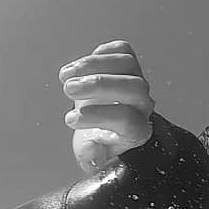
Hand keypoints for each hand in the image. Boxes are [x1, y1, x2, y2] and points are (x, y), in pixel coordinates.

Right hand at [59, 40, 155, 173]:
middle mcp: (143, 104)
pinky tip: (79, 66)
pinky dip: (101, 53)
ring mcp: (137, 80)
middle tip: (68, 89)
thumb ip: (91, 158)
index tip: (71, 118)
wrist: (102, 124)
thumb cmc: (96, 140)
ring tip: (66, 75)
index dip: (98, 116)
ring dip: (94, 65)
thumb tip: (92, 152)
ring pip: (127, 63)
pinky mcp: (128, 64)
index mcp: (137, 130)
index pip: (126, 118)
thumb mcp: (90, 156)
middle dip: (98, 85)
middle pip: (132, 87)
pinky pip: (123, 50)